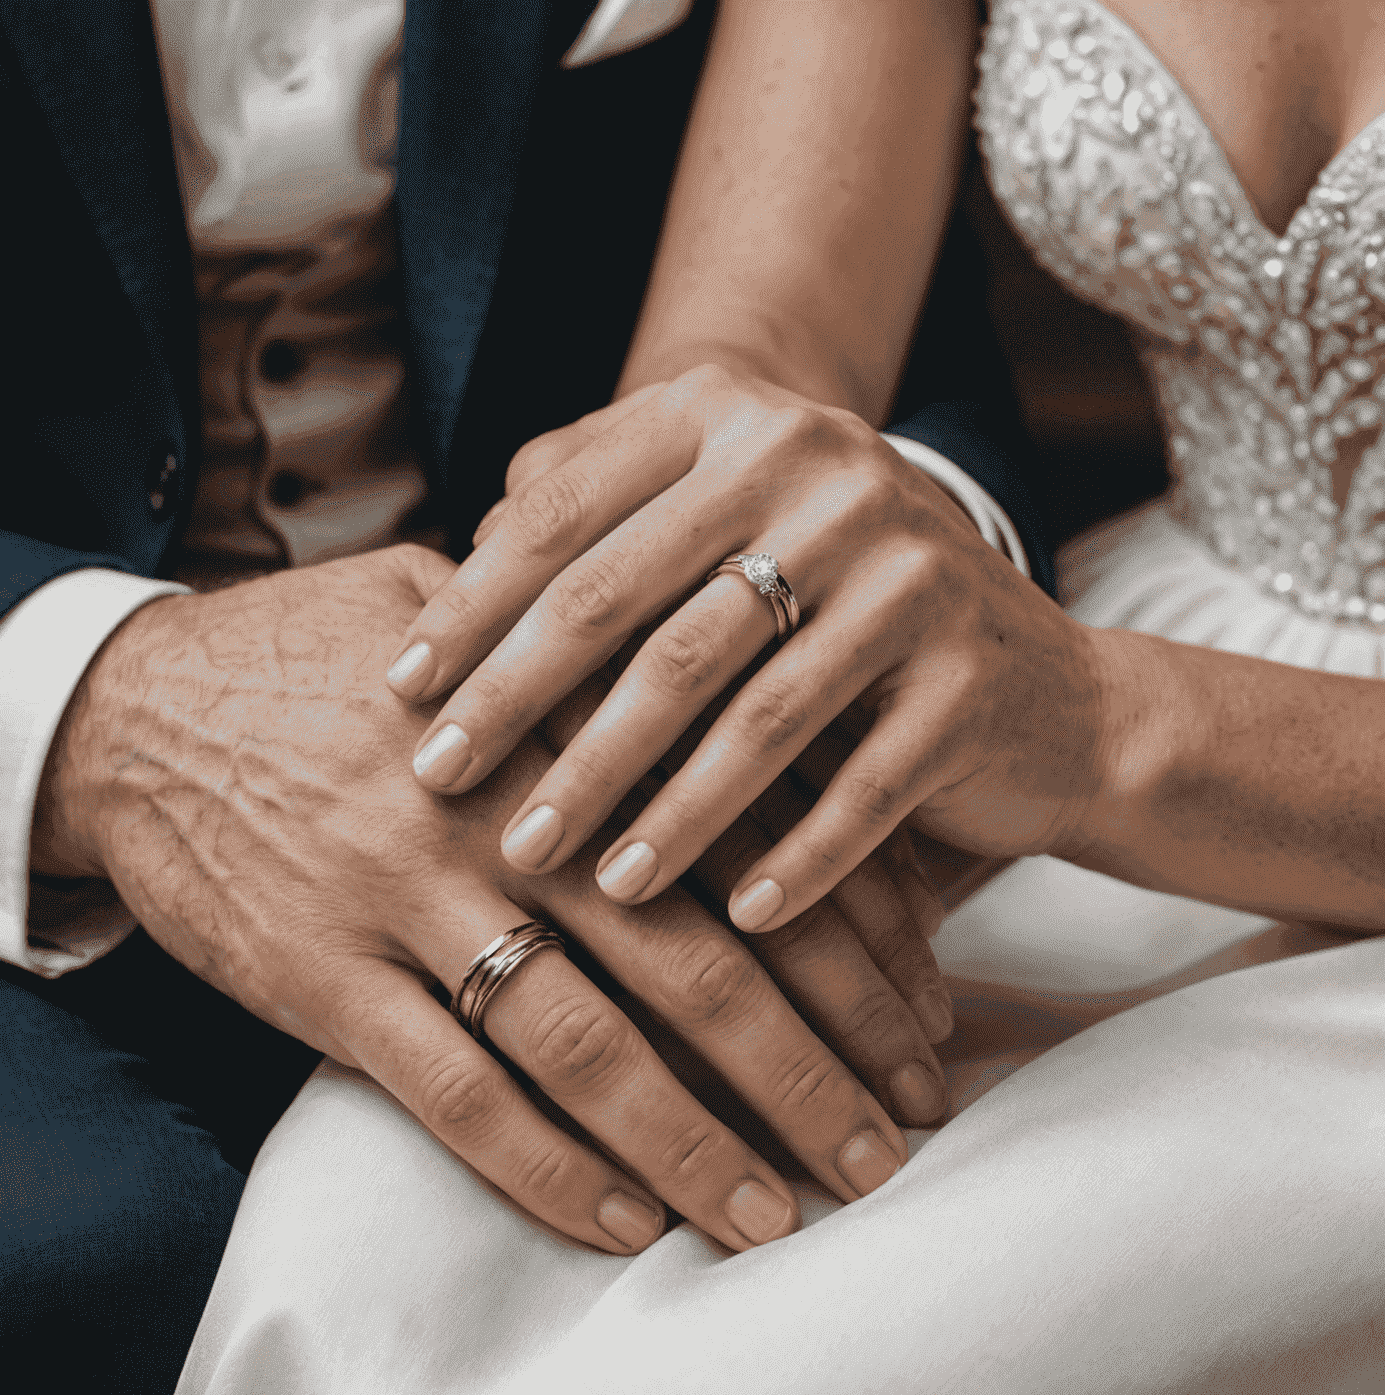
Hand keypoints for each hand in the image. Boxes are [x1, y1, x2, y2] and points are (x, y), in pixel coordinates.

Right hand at [32, 545, 917, 1255]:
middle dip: (806, 1067)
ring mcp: (404, 901)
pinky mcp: (319, 978)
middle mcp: (498, 816)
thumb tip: (735, 684)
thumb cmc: (323, 662)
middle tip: (888, 1147)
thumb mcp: (468, 615)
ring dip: (692, 1140)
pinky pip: (449, 1091)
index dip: (848, 941)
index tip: (919, 1022)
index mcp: (560, 720)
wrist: (136, 708)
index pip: (743, 841)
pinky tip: (618, 1220)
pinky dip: (539, 1166)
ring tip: (775, 1214)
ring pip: (581, 1042)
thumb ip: (594, 655)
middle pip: (690, 960)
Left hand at [383, 364, 1101, 932]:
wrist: (1050, 692)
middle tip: (445, 792)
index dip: (473, 609)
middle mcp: (827, 472)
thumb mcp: (725, 543)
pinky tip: (725, 918)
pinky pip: (859, 790)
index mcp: (742, 424)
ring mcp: (912, 573)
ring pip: (742, 710)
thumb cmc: (836, 623)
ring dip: (648, 808)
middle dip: (528, 712)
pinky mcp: (971, 679)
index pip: (569, 514)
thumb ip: (605, 525)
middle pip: (638, 610)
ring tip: (574, 877)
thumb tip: (450, 569)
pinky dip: (790, 862)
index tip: (397, 694)